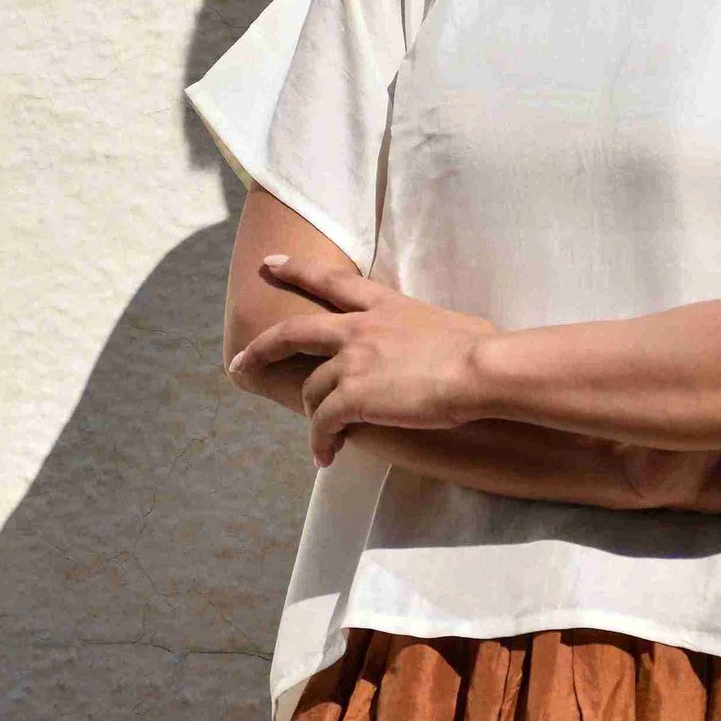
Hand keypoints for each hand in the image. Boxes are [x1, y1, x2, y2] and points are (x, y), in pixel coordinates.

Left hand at [228, 252, 494, 467]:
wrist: (480, 368)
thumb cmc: (481, 348)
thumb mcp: (452, 324)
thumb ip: (434, 331)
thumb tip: (462, 342)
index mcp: (384, 305)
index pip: (332, 281)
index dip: (297, 270)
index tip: (270, 264)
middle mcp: (359, 328)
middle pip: (293, 332)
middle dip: (260, 349)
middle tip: (239, 364)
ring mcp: (352, 361)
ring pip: (312, 390)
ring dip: (314, 416)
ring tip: (324, 440)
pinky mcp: (353, 396)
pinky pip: (323, 424)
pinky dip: (321, 442)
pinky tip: (327, 456)